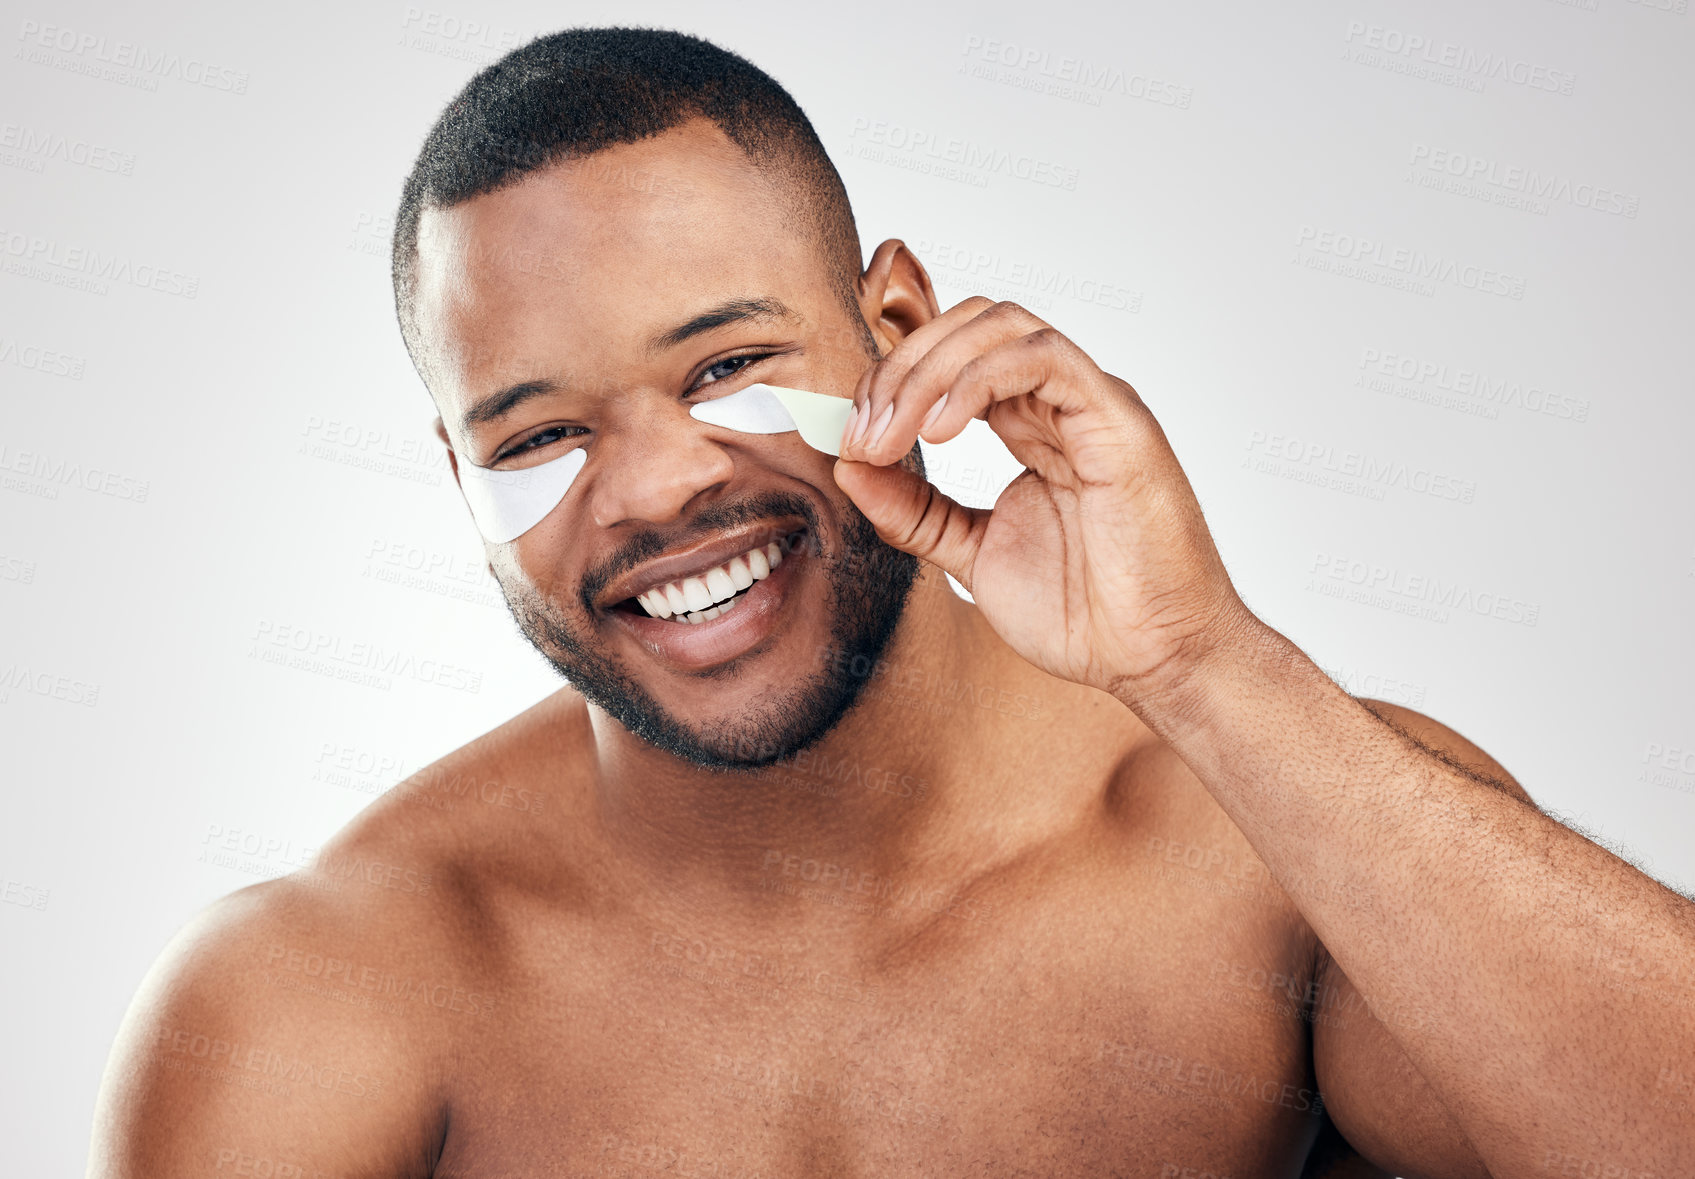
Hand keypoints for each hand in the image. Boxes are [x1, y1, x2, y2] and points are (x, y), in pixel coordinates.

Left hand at [833, 297, 1257, 705]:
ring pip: (1004, 327)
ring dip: (929, 370)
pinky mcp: (1118, 421)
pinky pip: (1045, 358)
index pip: (954, 357)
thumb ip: (914, 512)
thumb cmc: (1085, 614)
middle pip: (971, 326)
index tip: (849, 438)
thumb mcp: (971, 554)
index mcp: (1032, 425)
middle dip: (901, 369)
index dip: (892, 381)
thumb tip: (847, 466)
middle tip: (861, 433)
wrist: (1152, 661)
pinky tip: (939, 431)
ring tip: (892, 436)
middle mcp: (1062, 403)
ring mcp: (1093, 405)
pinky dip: (978, 380)